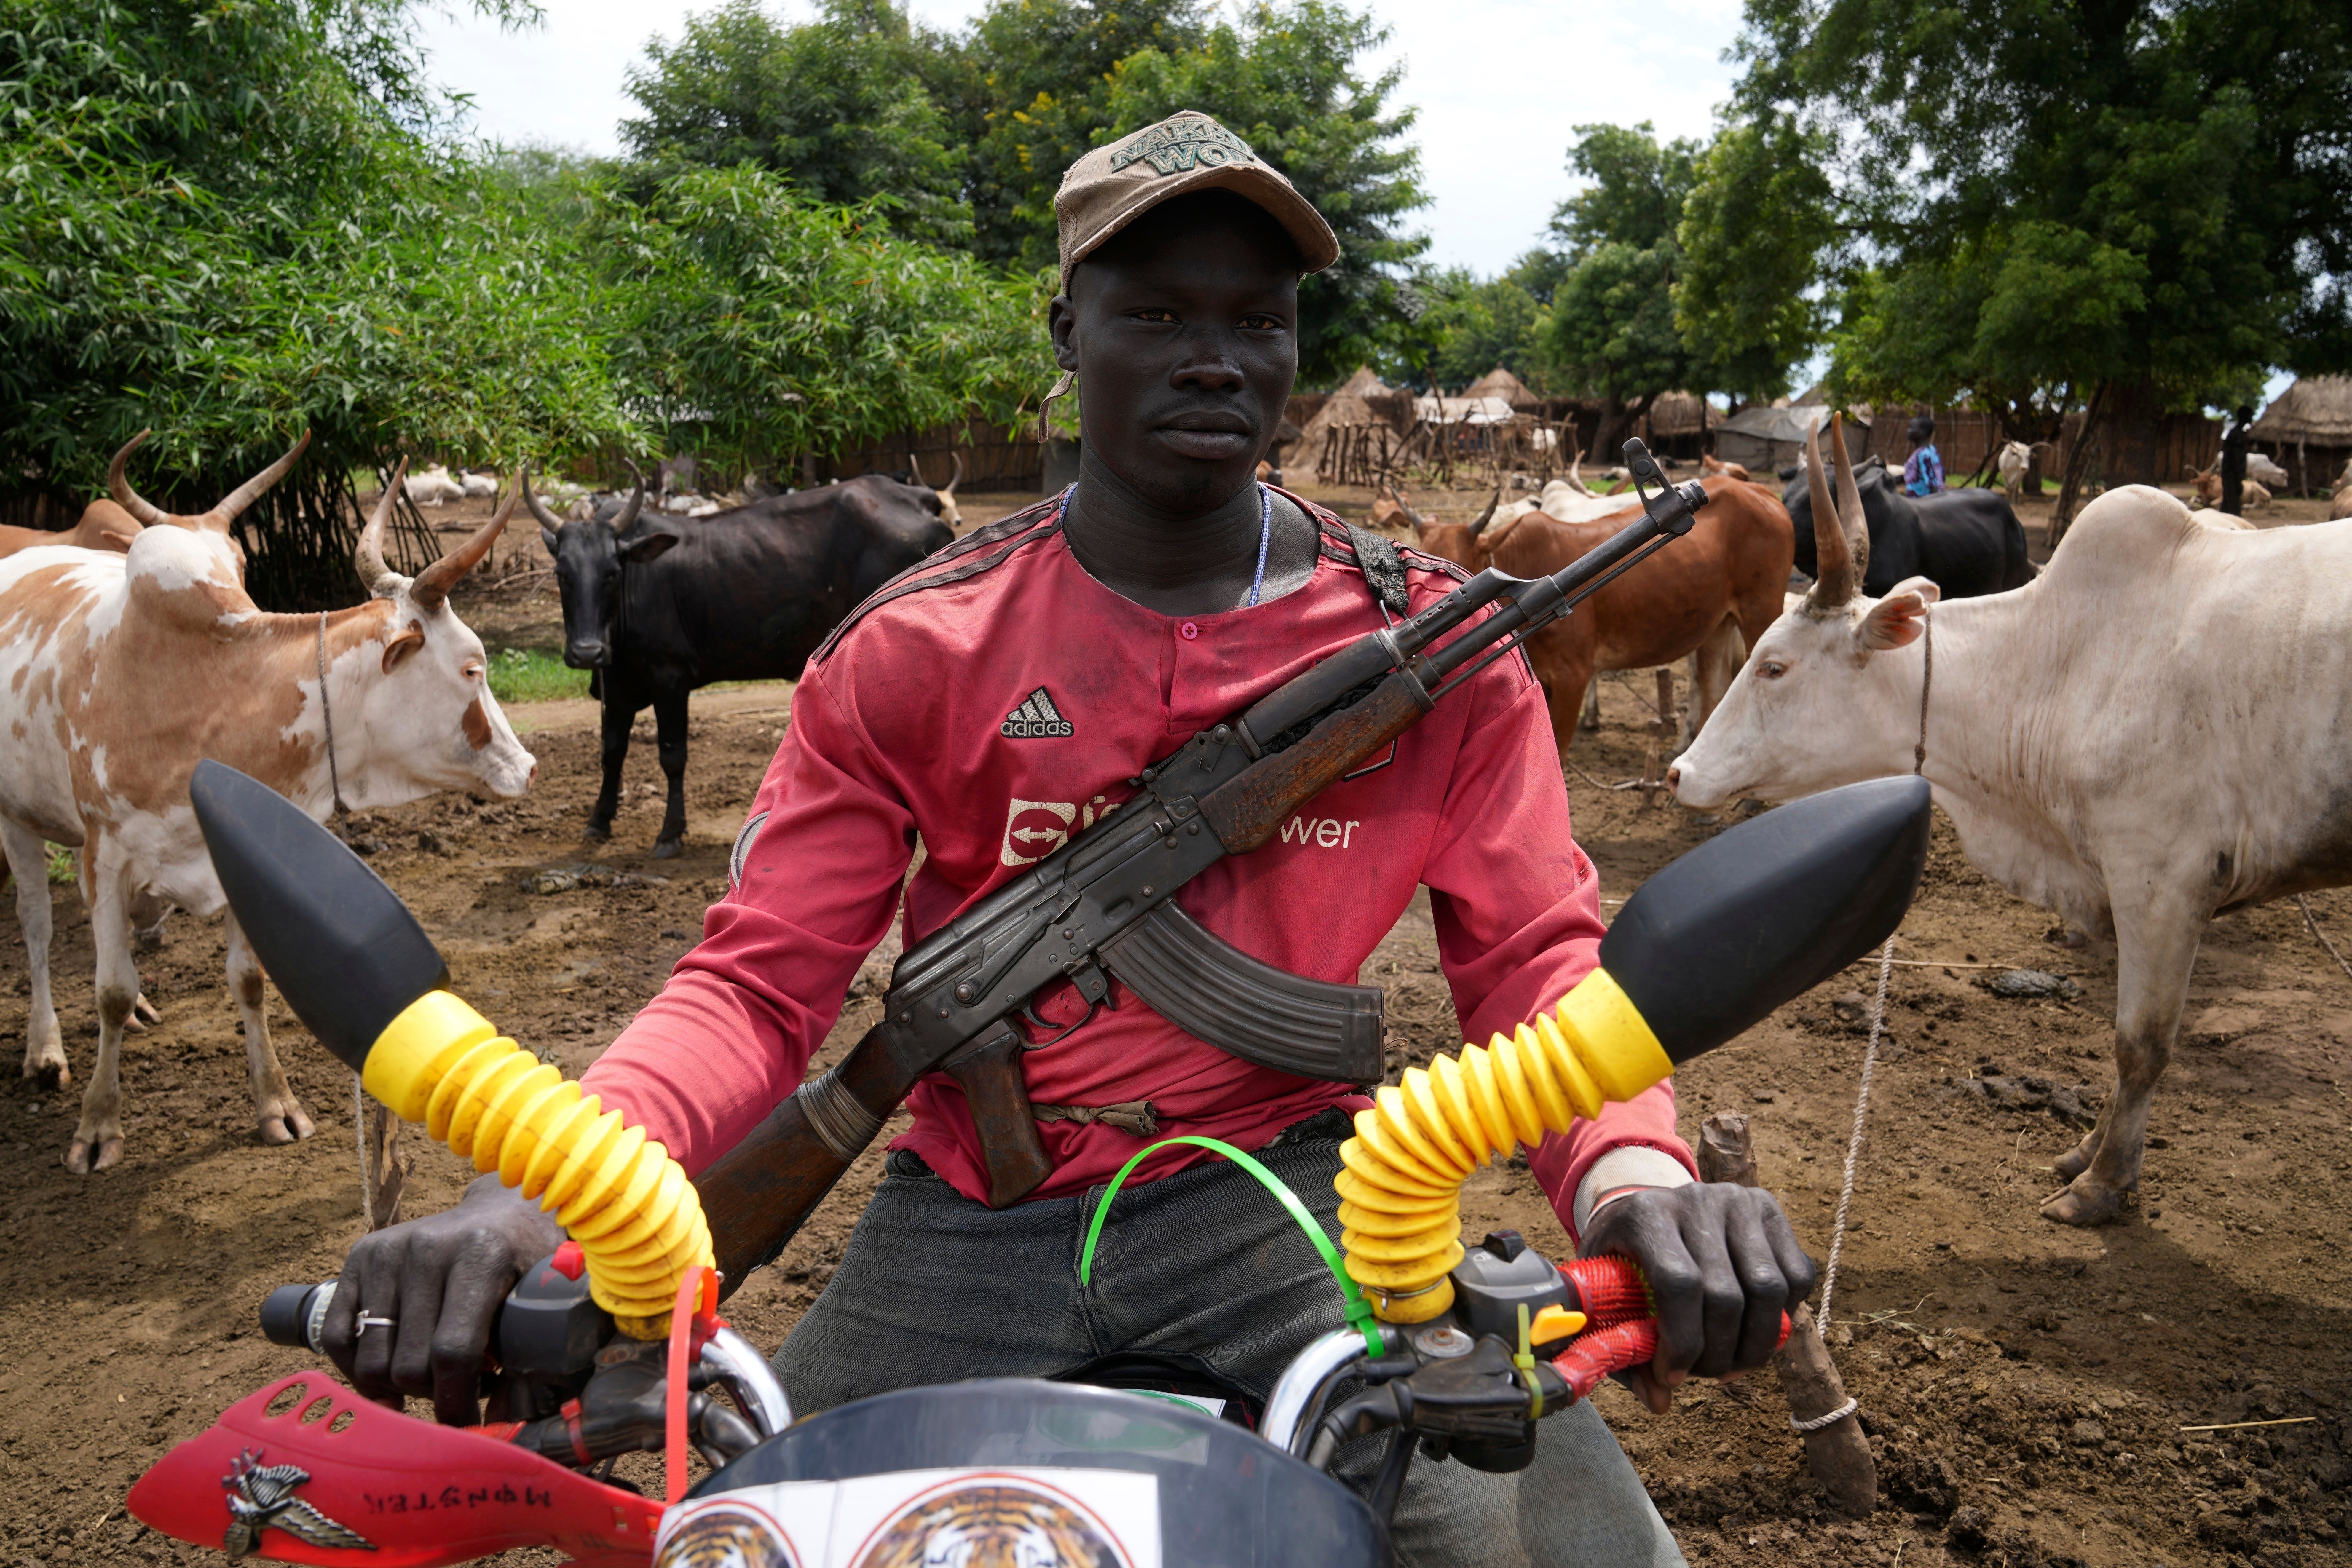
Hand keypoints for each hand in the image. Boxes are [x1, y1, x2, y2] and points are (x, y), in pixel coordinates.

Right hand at [321, 1173, 564, 1424]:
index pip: (452, 1352)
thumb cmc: (527, 1263)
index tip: (466, 1426)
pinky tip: (389, 1375)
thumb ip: (533, 1361)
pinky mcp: (359, 1257)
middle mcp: (427, 1247)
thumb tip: (502, 1424)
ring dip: (397, 1388)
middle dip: (432, 1397)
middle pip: (410, 1364)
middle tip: (455, 1392)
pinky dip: (358, 1369)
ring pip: (372, 1360)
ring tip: (430, 1380)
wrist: (499, 1211)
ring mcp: (387, 1251)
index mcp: (481, 1254)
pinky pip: (338, 1338)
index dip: (456, 1403)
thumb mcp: (543, 1300)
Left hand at [1577, 1182, 1814, 1414]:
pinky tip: (1756, 1331)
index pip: (1679, 1284)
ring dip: (1757, 1344)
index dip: (1683, 1341)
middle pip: (1726, 1295)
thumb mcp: (1607, 1296)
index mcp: (1646, 1214)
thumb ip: (1626, 1349)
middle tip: (1705, 1375)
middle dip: (1719, 1353)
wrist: (1649, 1208)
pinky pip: (1796, 1276)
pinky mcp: (1770, 1209)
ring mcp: (1738, 1200)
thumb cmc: (1624, 1260)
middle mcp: (1696, 1199)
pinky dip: (1784, 1317)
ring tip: (1734, 1363)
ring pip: (1769, 1289)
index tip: (1673, 1376)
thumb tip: (1660, 1403)